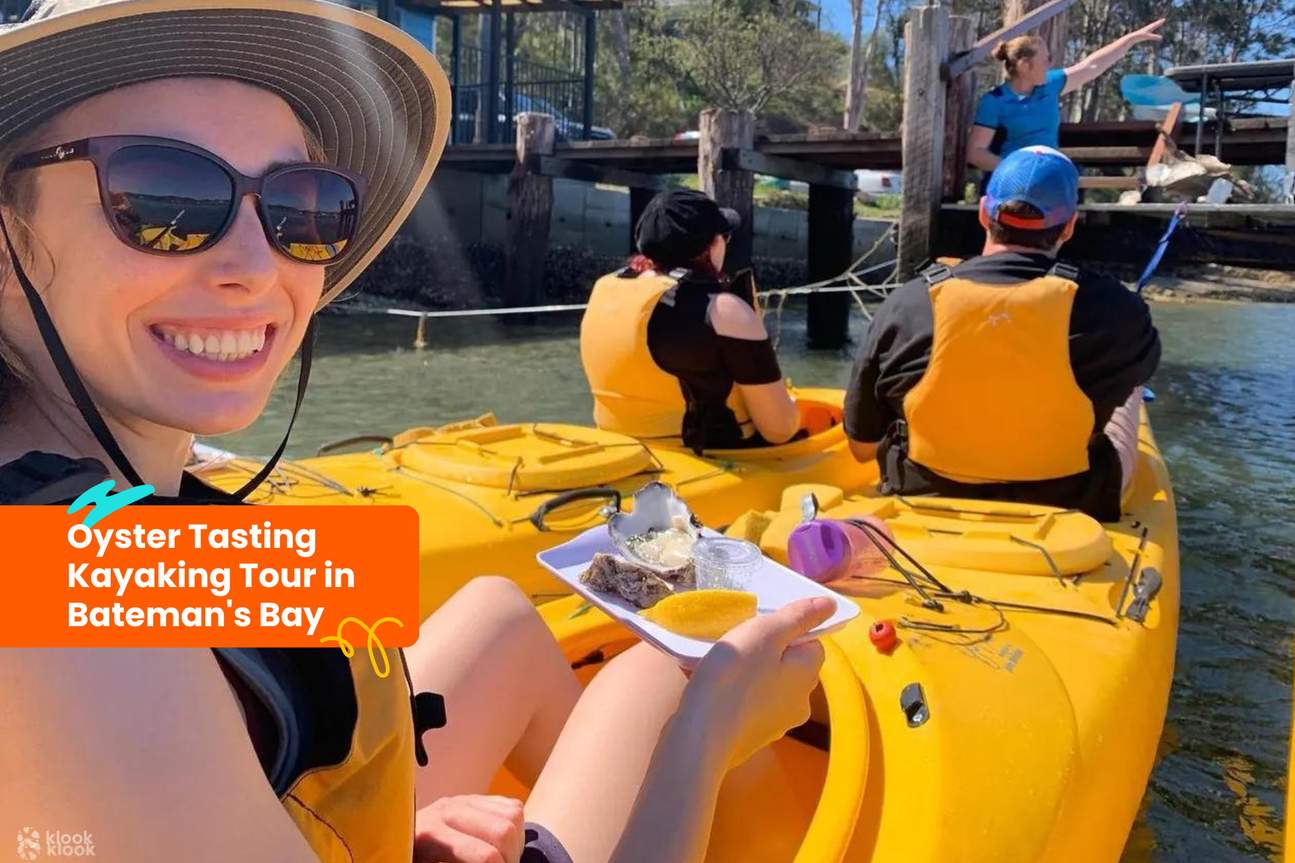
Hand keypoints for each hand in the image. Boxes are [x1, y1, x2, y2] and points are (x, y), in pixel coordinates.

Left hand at [413, 795, 524, 862]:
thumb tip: (488, 860)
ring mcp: (463, 799)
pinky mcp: (475, 796)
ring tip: (501, 859)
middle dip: (511, 858)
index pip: (486, 856)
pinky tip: (500, 844)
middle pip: (504, 831)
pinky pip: (513, 807)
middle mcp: (448, 810)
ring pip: (513, 816)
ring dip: (515, 843)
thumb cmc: (412, 860)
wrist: (398, 843)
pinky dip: (516, 828)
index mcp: (431, 834)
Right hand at [682, 597, 833, 767]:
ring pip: (771, 686)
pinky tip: (717, 693)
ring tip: (723, 668)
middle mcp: (801, 702)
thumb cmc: (734, 675)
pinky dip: (740, 696)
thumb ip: (798, 617)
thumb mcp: (765, 633)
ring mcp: (778, 724)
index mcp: (808, 674)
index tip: (759, 629)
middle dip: (769, 653)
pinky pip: (752, 706)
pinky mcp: (754, 738)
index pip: (812, 643)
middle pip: (792, 666)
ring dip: (753, 675)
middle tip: (738, 645)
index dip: (788, 631)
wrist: (700, 734)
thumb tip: (831, 605)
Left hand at [1126, 18, 1164, 44]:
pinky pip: (1147, 30)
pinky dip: (1150, 29)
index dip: (1160, 22)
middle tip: (1163, 20)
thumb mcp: (1148, 36)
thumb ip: (1155, 37)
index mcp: (1149, 28)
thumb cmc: (1140, 37)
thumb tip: (1161, 37)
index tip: (1164, 19)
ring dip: (1154, 25)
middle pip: (1154, 24)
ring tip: (1157, 24)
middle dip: (1158, 23)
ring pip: (1150, 27)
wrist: (1132, 37)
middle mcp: (1147, 28)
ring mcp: (1144, 31)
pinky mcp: (1142, 34)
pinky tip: (1149, 31)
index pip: (1156, 24)